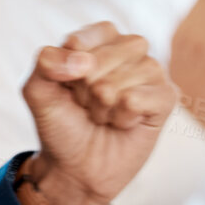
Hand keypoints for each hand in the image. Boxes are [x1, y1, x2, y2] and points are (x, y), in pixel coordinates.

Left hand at [18, 21, 178, 204]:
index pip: (79, 41)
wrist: (76, 167)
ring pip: (120, 82)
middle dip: (86, 91)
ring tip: (104, 116)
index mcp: (99, 38)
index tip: (68, 88)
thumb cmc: (62, 125)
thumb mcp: (38, 92)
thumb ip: (45, 64)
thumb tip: (81, 61)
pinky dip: (122, 117)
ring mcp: (151, 71)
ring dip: (103, 107)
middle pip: (102, 60)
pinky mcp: (166, 96)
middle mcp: (128, 48)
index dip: (67, 72)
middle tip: (89, 106)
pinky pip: (137, 99)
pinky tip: (123, 123)